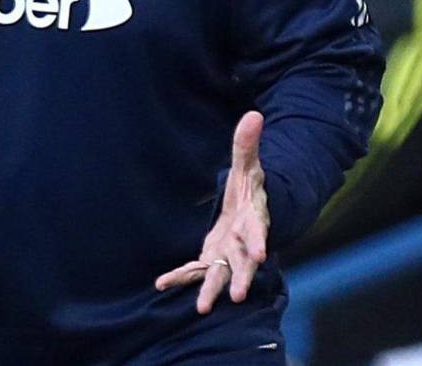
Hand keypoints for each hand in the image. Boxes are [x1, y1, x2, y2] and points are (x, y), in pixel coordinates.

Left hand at [155, 111, 268, 313]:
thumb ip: (247, 144)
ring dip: (212, 289)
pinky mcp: (212, 257)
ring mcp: (227, 252)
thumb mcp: (248, 164)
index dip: (258, 241)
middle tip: (237, 295)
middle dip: (240, 277)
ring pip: (221, 273)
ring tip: (203, 307)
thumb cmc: (249, 187)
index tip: (260, 254)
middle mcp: (242, 241)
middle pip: (243, 262)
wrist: (248, 210)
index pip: (257, 230)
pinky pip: (196, 269)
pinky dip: (181, 277)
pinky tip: (161, 284)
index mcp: (253, 218)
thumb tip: (254, 114)